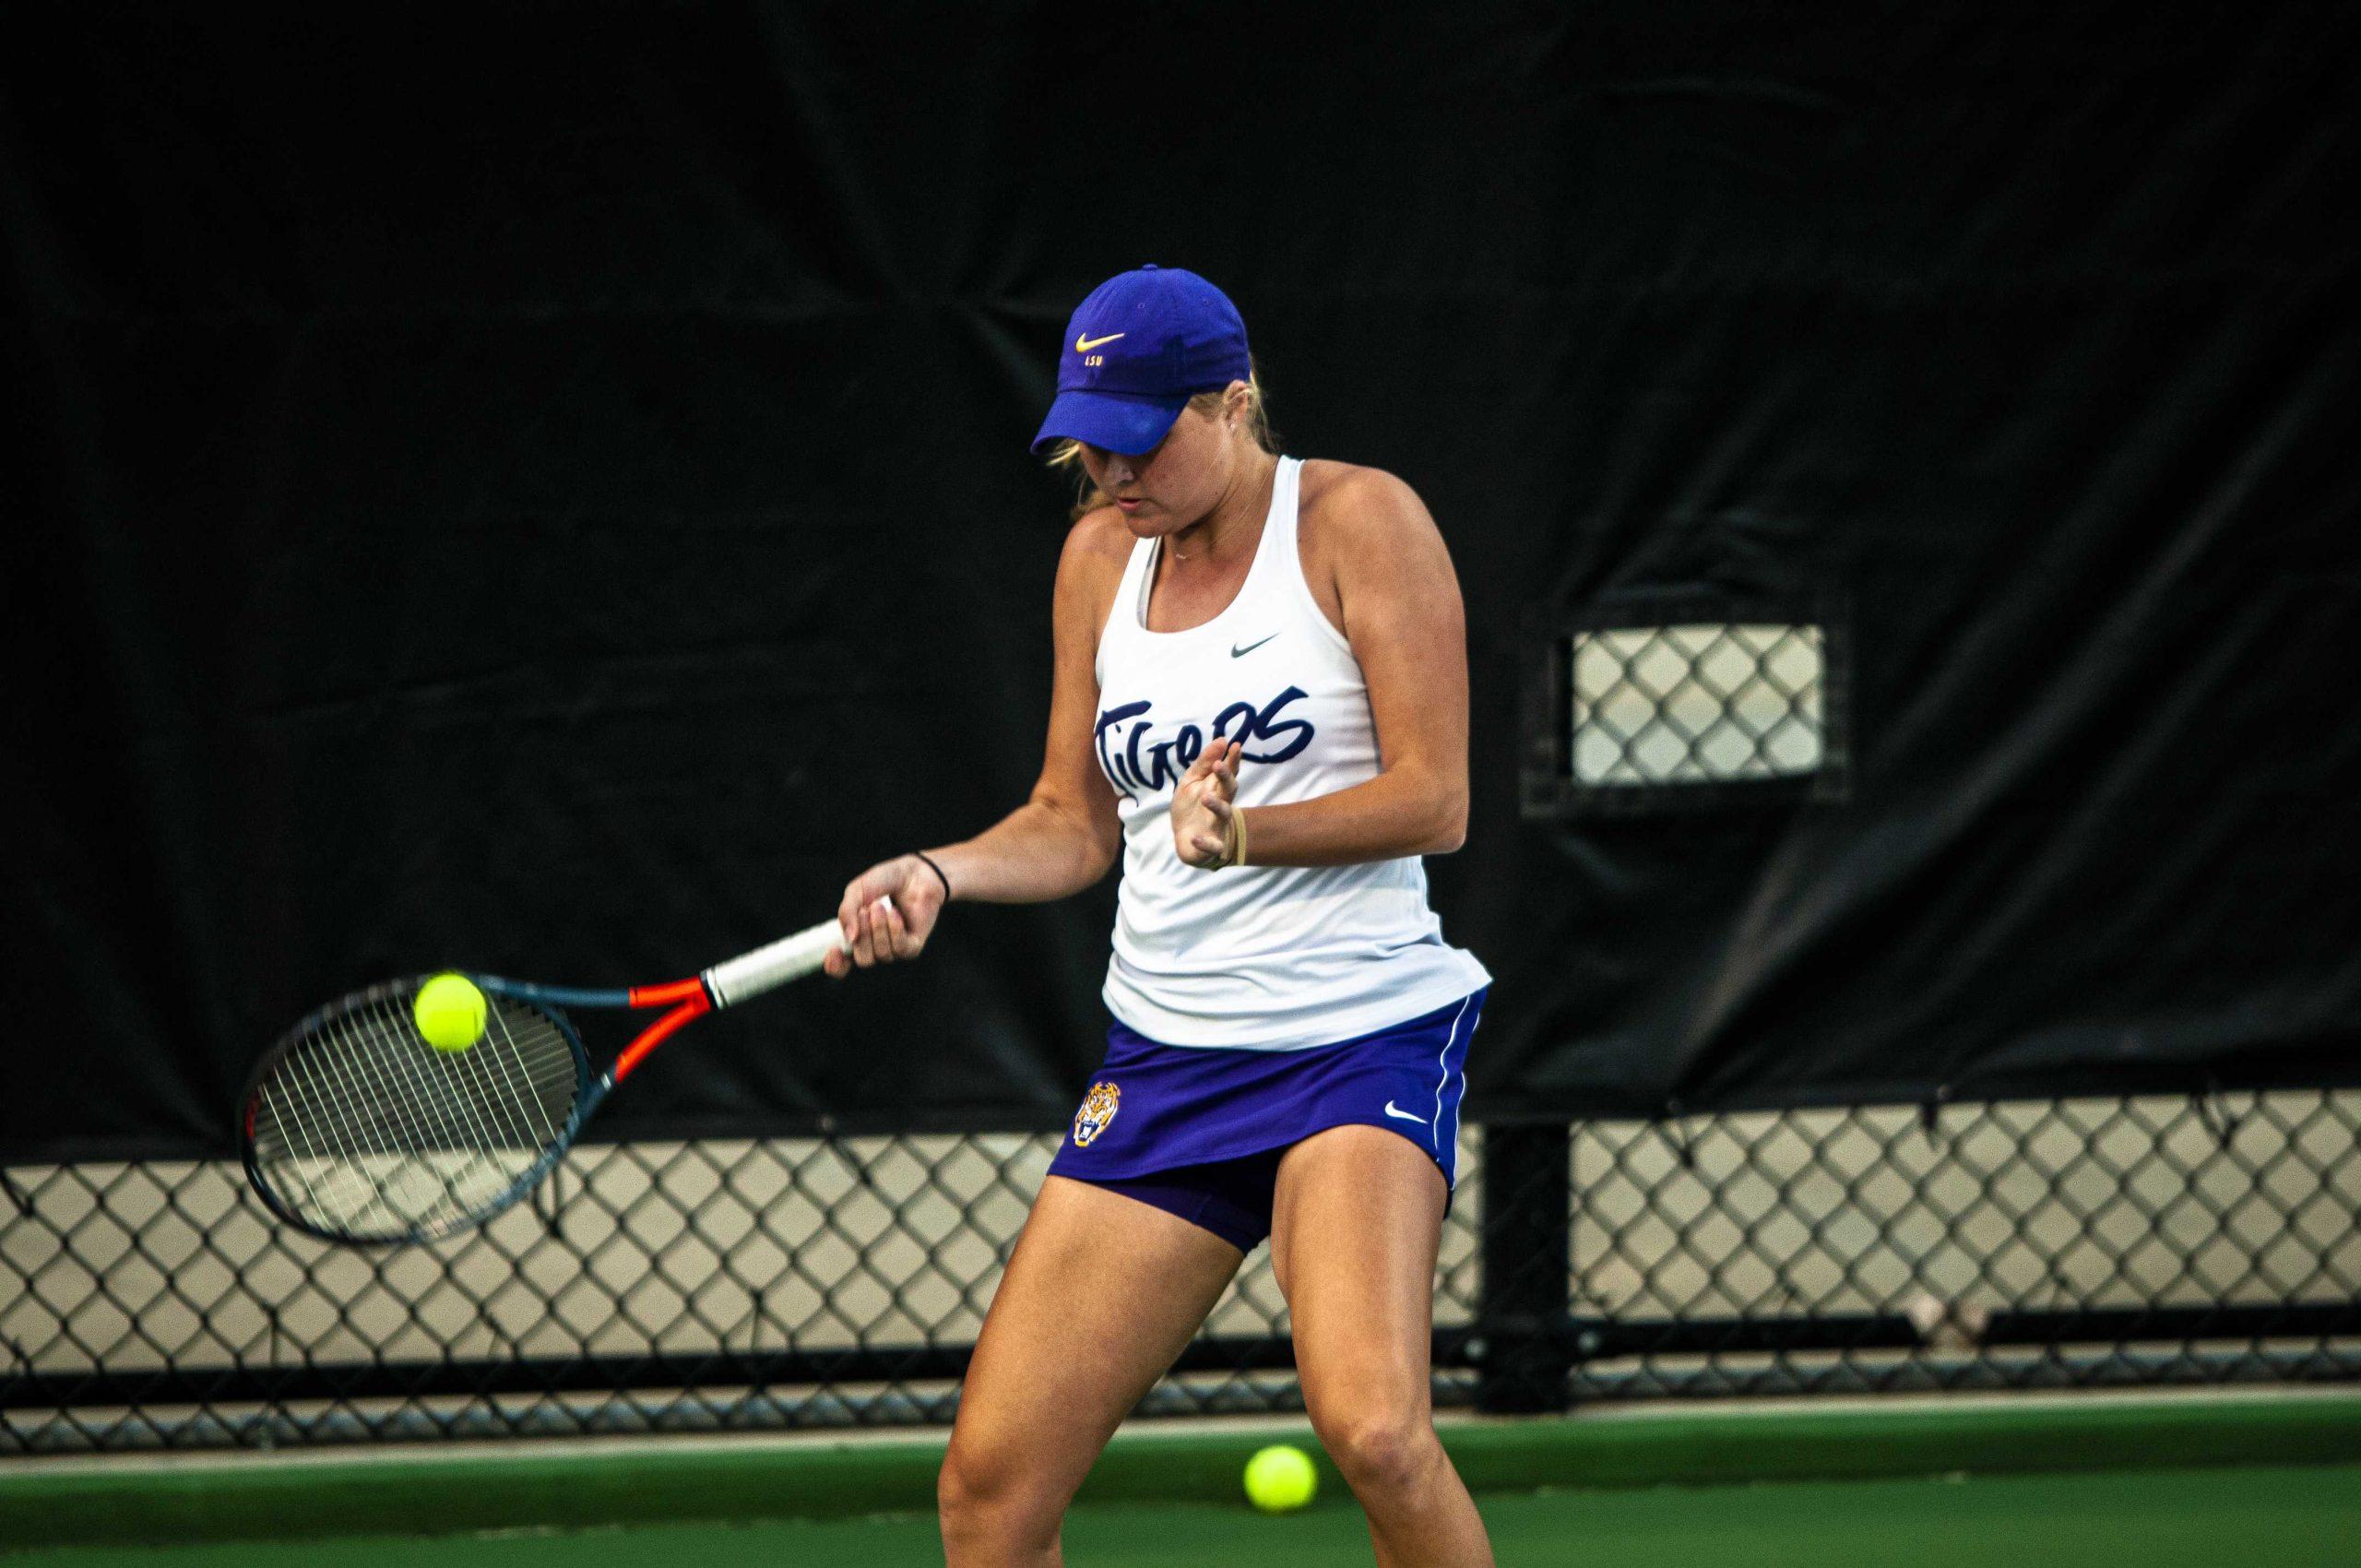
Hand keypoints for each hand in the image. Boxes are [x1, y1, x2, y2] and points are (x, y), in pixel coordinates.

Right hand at [825, 853, 948, 976]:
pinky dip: (895, 929)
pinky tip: (894, 913)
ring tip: (880, 906)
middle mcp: (874, 949)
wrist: (913, 873)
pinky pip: (900, 948)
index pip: (842, 968)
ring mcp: (894, 950)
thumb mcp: (857, 891)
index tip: (834, 950)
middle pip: (863, 961)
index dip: (836, 966)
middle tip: (865, 911)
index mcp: (856, 939)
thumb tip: (850, 938)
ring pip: (881, 954)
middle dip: (863, 935)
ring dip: (879, 928)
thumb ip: (847, 912)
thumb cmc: (882, 882)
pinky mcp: (912, 947)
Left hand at [1170, 740, 1241, 868]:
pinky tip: (1195, 837)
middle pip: (1229, 790)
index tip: (1235, 746)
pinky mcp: (1211, 846)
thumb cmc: (1192, 807)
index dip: (1233, 760)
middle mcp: (1221, 805)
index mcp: (1217, 788)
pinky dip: (1205, 843)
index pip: (1228, 772)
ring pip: (1223, 814)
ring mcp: (1217, 825)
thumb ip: (1204, 763)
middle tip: (1220, 765)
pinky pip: (1212, 846)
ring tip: (1206, 797)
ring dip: (1216, 805)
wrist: (1186, 840)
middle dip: (1226, 777)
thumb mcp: (1191, 781)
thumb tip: (1222, 739)